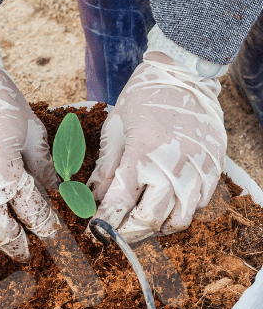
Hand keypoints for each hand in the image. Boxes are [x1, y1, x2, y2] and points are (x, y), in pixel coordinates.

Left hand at [87, 25, 227, 241]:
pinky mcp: (214, 168)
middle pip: (149, 220)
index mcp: (141, 154)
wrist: (184, 75)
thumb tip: (95, 196)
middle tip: (117, 234)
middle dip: (128, 234)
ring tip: (143, 222)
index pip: (119, 203)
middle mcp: (171, 167)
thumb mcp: (116, 128)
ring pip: (179, 220)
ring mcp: (196, 169)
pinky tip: (168, 205)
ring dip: (158, 228)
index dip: (104, 224)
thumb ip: (106, 166)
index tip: (94, 233)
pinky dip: (182, 212)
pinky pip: (201, 206)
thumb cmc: (145, 98)